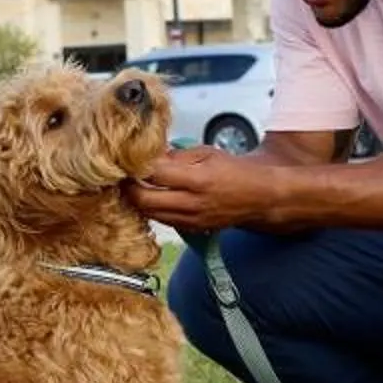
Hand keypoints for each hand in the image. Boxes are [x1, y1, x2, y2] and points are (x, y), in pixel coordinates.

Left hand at [127, 147, 284, 235]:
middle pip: (144, 199)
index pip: (154, 173)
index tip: (127, 158)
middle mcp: (193, 203)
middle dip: (129, 187)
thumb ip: (176, 156)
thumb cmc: (235, 171)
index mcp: (198, 179)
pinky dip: (152, 209)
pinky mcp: (191, 230)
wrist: (259, 197)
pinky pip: (162, 220)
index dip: (136, 166)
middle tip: (123, 175)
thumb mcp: (207, 153)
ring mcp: (191, 220)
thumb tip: (149, 156)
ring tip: (134, 185)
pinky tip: (151, 196)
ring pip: (150, 213)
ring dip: (137, 200)